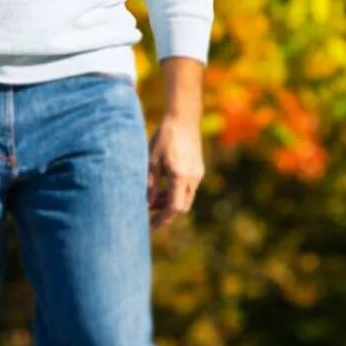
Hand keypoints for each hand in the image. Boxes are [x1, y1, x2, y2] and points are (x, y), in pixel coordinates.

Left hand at [147, 112, 204, 228]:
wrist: (183, 119)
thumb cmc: (164, 138)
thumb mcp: (151, 161)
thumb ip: (150, 184)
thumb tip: (147, 204)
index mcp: (180, 178)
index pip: (174, 208)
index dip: (162, 219)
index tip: (151, 226)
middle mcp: (192, 179)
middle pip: (182, 206)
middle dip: (166, 212)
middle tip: (149, 212)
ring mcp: (198, 174)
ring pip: (186, 198)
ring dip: (170, 202)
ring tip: (153, 198)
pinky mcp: (198, 169)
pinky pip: (188, 188)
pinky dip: (176, 192)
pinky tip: (163, 186)